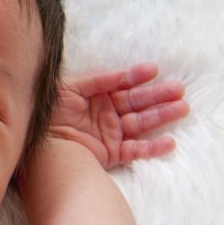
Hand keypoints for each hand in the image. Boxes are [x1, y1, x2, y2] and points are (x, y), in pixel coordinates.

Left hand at [48, 63, 188, 167]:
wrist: (41, 148)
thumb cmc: (48, 115)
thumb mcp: (68, 90)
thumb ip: (96, 80)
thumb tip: (123, 74)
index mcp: (94, 97)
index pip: (120, 85)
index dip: (136, 77)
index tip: (153, 70)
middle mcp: (105, 114)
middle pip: (136, 103)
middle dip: (157, 96)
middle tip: (178, 90)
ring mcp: (109, 134)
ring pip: (140, 124)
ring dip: (161, 116)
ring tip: (182, 108)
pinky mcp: (111, 154)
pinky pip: (135, 150)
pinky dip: (152, 148)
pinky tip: (170, 142)